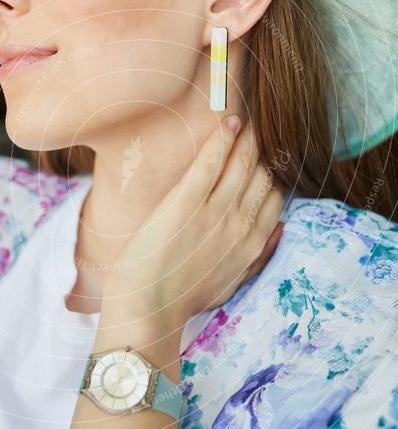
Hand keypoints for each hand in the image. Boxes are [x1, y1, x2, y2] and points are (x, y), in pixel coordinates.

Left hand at [102, 117, 285, 329]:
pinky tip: (230, 122)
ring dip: (247, 138)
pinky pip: (211, 163)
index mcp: (251, 245)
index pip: (276, 197)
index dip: (273, 174)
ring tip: (246, 119)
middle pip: (262, 176)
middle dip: (264, 150)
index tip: (267, 158)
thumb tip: (281, 229)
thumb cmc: (183, 298)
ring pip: (242, 164)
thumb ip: (259, 256)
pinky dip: (222, 140)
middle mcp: (240, 225)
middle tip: (261, 128)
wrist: (147, 309)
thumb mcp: (231, 283)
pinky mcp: (185, 204)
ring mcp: (214, 213)